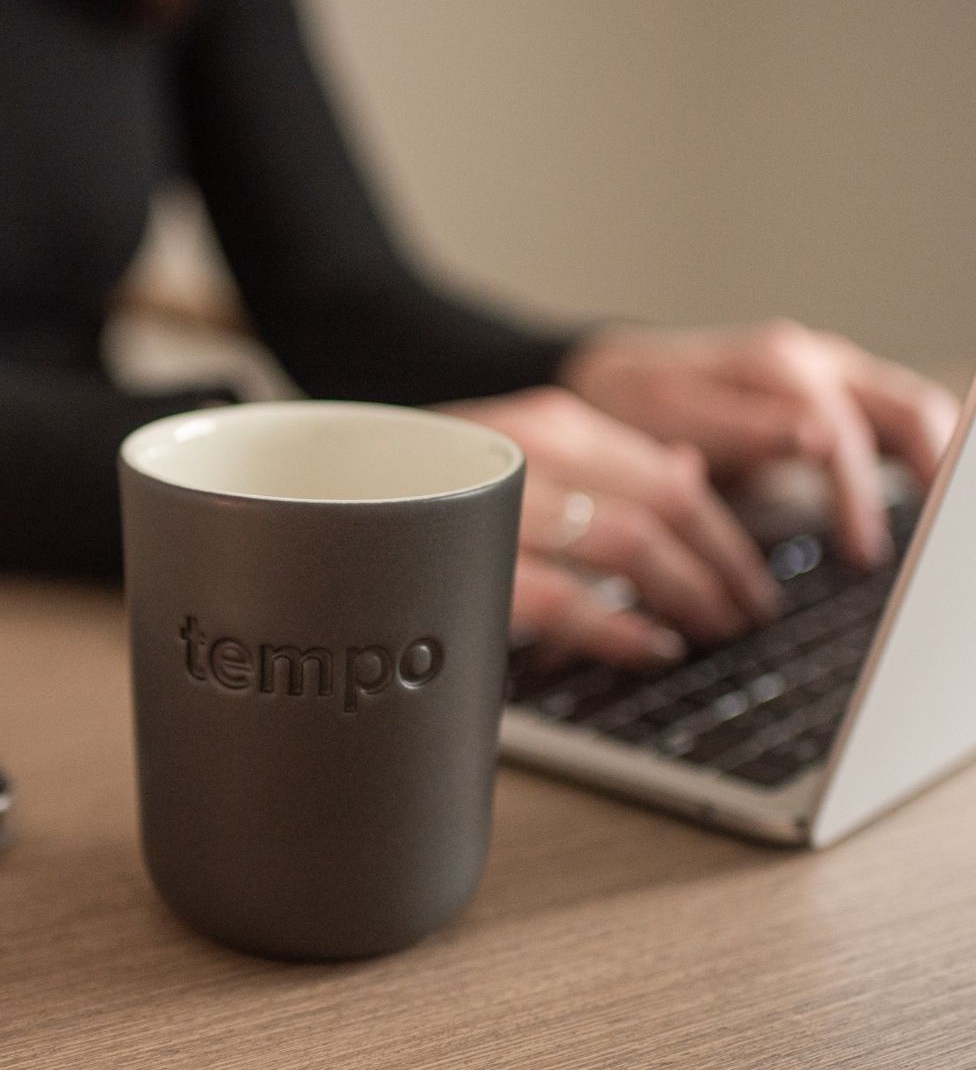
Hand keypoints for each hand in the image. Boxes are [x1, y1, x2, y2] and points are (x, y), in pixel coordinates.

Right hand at [440, 388, 779, 666]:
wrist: (318, 480)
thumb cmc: (423, 479)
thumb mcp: (519, 447)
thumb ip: (605, 458)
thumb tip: (692, 470)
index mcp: (553, 421)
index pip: (673, 478)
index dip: (727, 537)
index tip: (752, 579)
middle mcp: (533, 448)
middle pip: (663, 513)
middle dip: (721, 573)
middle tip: (746, 617)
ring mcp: (500, 501)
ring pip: (629, 547)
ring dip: (688, 596)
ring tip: (709, 633)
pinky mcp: (469, 561)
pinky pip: (566, 602)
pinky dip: (620, 630)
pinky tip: (650, 648)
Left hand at [559, 320, 960, 567]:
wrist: (611, 380)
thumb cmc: (634, 404)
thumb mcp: (667, 414)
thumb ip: (739, 427)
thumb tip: (818, 437)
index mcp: (776, 365)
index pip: (843, 432)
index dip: (857, 495)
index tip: (864, 551)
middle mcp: (817, 362)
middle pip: (905, 410)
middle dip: (929, 471)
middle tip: (930, 543)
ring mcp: (834, 377)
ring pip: (912, 413)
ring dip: (934, 465)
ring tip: (939, 531)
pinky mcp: (838, 399)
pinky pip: (897, 426)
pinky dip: (919, 463)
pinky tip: (924, 510)